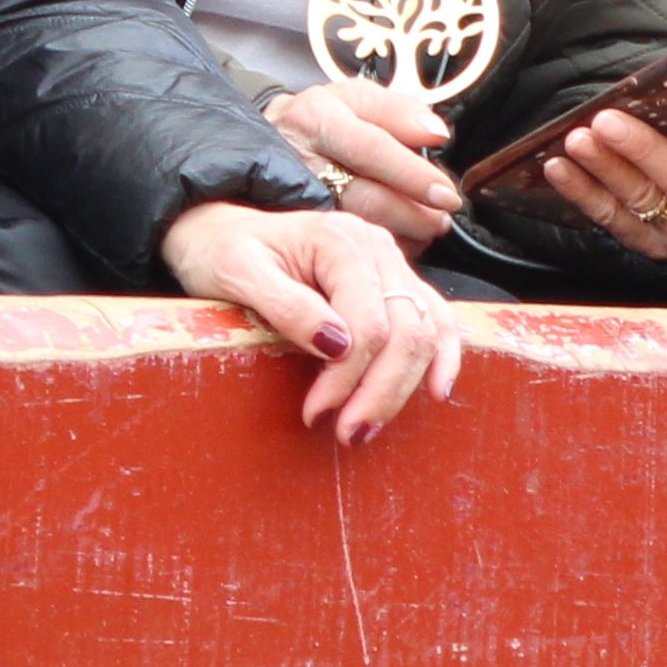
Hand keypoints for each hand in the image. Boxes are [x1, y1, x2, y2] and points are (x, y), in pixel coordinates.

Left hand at [159, 199, 460, 444]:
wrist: (222, 232)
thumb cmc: (224, 252)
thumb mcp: (237, 273)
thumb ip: (287, 305)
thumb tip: (336, 345)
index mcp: (340, 240)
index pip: (367, 322)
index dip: (347, 376)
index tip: (314, 413)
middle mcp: (376, 246)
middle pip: (405, 329)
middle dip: (379, 390)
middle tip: (347, 434)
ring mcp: (390, 262)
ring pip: (425, 330)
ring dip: (403, 386)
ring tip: (367, 426)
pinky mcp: (395, 282)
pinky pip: (435, 318)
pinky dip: (443, 355)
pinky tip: (437, 390)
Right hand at [265, 78, 460, 249]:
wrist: (272, 142)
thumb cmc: (325, 120)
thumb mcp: (357, 98)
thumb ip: (399, 110)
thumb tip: (436, 134)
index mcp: (318, 117)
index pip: (372, 148)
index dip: (413, 175)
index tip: (446, 194)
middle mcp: (302, 159)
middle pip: (365, 198)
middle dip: (414, 215)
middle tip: (442, 218)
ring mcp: (296, 199)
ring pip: (357, 229)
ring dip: (402, 235)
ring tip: (427, 229)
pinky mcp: (299, 228)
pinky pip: (345, 247)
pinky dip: (378, 249)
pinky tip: (399, 241)